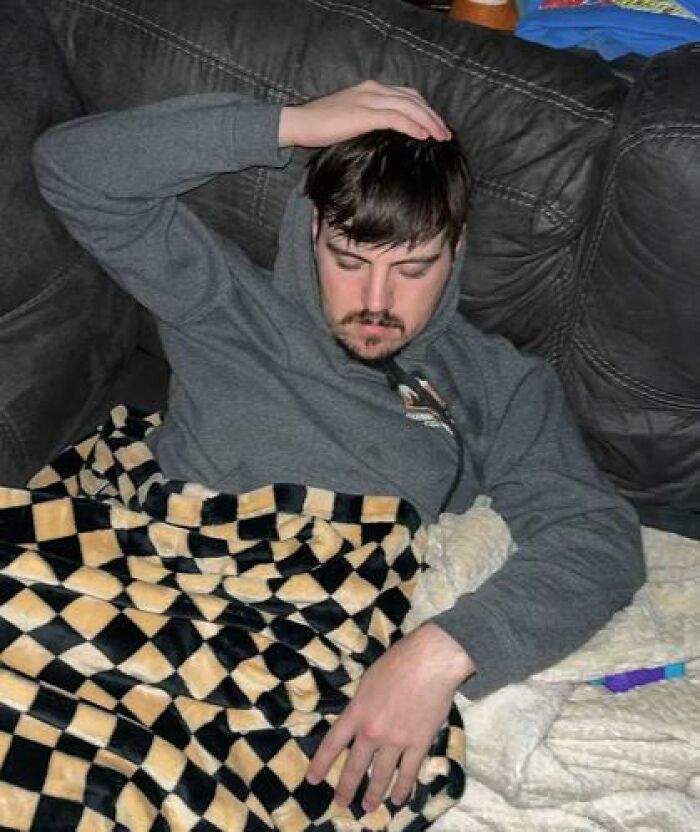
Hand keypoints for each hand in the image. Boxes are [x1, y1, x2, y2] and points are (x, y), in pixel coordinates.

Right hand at [278, 80, 450, 147]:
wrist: (298, 123)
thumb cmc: (320, 127)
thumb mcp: (351, 120)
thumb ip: (370, 122)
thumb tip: (387, 138)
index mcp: (371, 89)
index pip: (406, 95)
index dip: (425, 109)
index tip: (436, 126)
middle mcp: (373, 89)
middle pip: (413, 99)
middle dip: (432, 116)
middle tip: (445, 134)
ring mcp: (368, 100)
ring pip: (409, 107)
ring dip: (428, 122)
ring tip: (440, 137)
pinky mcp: (364, 114)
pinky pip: (396, 118)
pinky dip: (412, 126)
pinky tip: (423, 136)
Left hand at [306, 623, 472, 812]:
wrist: (429, 661)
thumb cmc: (397, 662)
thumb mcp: (367, 680)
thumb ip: (361, 704)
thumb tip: (358, 718)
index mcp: (356, 712)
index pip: (332, 744)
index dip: (321, 764)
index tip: (313, 780)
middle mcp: (371, 732)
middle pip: (354, 766)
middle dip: (346, 788)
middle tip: (341, 803)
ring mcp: (395, 741)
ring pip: (381, 775)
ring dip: (373, 794)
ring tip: (368, 807)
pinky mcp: (418, 744)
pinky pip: (408, 773)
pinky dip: (402, 788)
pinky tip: (398, 799)